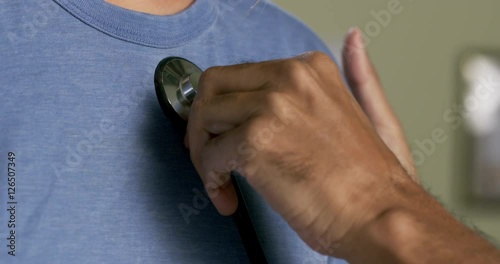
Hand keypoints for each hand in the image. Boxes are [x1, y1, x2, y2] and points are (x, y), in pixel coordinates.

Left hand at [187, 28, 416, 255]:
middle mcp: (290, 78)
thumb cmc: (369, 181)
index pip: (241, 76)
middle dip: (205, 124)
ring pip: (204, 117)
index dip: (229, 109)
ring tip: (223, 181)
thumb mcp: (373, 113)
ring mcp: (271, 106)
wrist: (378, 217)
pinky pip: (209, 154)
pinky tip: (228, 196)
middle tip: (212, 154)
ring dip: (204, 153)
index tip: (229, 133)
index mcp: (311, 70)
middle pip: (215, 87)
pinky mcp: (255, 141)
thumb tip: (354, 40)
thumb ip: (361, 77)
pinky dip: (211, 180)